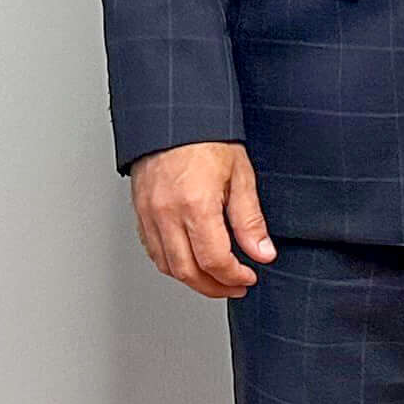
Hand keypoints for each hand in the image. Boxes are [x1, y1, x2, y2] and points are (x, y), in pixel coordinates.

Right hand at [131, 140, 273, 297]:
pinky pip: (153, 251)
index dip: (234, 276)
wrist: (173, 117)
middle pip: (188, 271)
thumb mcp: (240, 176)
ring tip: (216, 279)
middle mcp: (167, 213)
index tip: (248, 277)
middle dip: (215, 287)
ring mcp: (149, 214)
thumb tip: (262, 252)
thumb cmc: (206, 139)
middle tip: (235, 286)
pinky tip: (190, 262)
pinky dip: (173, 264)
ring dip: (193, 280)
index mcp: (195, 205)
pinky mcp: (140, 212)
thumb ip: (250, 220)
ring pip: (168, 266)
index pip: (214, 260)